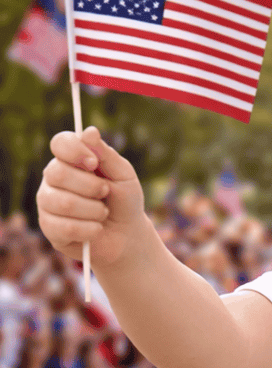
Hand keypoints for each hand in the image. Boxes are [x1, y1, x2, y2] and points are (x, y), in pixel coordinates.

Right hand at [37, 126, 146, 267]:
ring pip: (63, 202)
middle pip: (58, 173)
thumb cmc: (124, 201)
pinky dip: (89, 229)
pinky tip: (97, 229)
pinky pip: (65, 227)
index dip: (76, 151)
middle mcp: (53, 178)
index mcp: (69, 160)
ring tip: (103, 213)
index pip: (60, 143)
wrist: (127, 236)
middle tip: (105, 193)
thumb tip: (89, 131)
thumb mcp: (123, 175)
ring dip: (93, 210)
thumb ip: (106, 154)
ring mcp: (48, 203)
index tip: (94, 163)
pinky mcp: (50, 228)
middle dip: (90, 186)